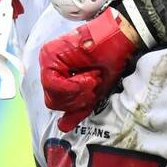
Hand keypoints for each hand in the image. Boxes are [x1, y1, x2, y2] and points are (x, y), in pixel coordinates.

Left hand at [39, 8, 139, 131]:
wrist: (119, 39)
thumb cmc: (110, 60)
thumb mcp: (94, 92)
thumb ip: (78, 109)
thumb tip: (62, 127)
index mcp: (58, 74)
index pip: (57, 102)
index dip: (77, 102)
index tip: (93, 88)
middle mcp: (49, 66)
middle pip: (53, 101)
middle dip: (77, 99)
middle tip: (93, 82)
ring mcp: (47, 59)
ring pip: (53, 95)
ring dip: (78, 91)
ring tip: (92, 76)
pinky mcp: (48, 55)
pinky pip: (53, 84)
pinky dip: (73, 85)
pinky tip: (87, 75)